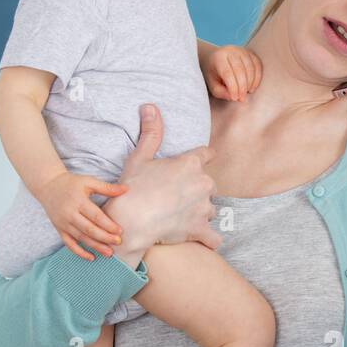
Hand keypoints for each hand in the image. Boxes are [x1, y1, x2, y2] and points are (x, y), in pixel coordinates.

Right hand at [36, 171, 128, 260]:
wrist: (47, 185)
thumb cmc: (71, 183)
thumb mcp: (88, 181)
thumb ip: (106, 187)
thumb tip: (126, 189)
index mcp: (78, 201)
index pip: (95, 216)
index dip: (108, 225)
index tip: (120, 231)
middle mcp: (69, 214)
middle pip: (89, 229)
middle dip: (104, 238)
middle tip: (118, 243)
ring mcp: (63, 223)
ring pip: (81, 238)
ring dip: (96, 247)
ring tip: (109, 253)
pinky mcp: (59, 229)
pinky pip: (69, 244)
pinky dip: (79, 252)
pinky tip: (91, 258)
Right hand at [102, 103, 220, 255]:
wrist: (132, 220)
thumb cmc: (134, 187)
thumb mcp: (140, 157)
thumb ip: (151, 133)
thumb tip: (150, 107)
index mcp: (191, 164)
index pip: (207, 155)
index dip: (201, 158)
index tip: (196, 164)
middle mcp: (203, 183)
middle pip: (209, 184)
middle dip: (198, 190)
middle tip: (177, 197)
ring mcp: (204, 208)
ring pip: (210, 209)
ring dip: (200, 213)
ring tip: (180, 217)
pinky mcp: (201, 229)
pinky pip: (214, 237)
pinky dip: (209, 239)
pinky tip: (203, 239)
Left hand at [203, 44, 262, 100]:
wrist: (218, 59)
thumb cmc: (216, 74)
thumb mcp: (214, 86)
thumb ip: (222, 92)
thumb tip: (234, 97)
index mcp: (218, 57)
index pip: (227, 73)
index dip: (233, 88)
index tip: (235, 98)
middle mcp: (231, 51)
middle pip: (240, 70)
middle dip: (242, 87)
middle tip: (242, 98)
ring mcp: (242, 51)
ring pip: (250, 68)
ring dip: (250, 83)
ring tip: (246, 92)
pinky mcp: (251, 53)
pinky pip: (258, 66)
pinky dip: (257, 78)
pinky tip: (252, 86)